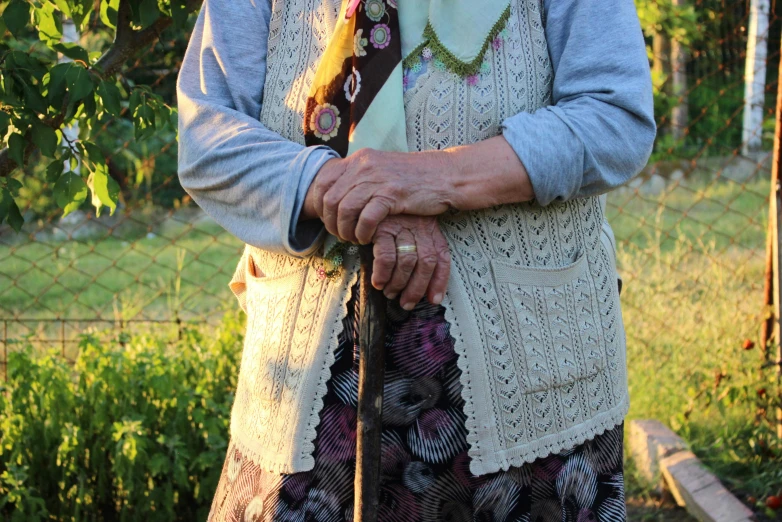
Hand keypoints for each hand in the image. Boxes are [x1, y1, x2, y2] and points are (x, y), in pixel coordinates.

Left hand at [306, 149, 454, 244]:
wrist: (446, 175)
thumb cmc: (414, 179)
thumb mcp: (382, 171)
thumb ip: (361, 178)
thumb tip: (339, 195)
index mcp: (359, 159)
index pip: (323, 181)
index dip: (319, 205)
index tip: (329, 220)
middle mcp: (364, 166)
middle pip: (329, 199)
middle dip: (331, 222)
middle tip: (342, 235)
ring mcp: (378, 179)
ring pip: (344, 210)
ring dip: (345, 230)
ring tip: (355, 239)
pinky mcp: (392, 194)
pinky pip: (366, 218)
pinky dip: (363, 233)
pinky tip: (368, 238)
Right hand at [371, 215, 450, 310]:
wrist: (364, 199)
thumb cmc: (385, 219)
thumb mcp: (406, 230)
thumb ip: (414, 250)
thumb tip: (415, 285)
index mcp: (429, 228)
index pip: (442, 257)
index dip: (440, 281)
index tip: (434, 299)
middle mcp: (419, 226)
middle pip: (427, 262)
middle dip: (417, 288)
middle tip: (406, 303)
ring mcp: (401, 226)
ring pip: (408, 261)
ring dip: (399, 283)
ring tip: (390, 293)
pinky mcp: (382, 227)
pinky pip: (386, 256)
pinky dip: (383, 274)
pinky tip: (378, 282)